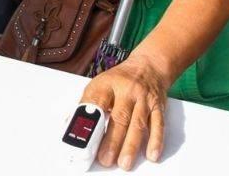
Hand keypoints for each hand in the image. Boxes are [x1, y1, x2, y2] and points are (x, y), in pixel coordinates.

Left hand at [80, 54, 169, 170]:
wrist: (148, 65)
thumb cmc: (120, 79)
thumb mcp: (100, 84)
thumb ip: (88, 103)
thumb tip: (70, 124)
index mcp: (107, 84)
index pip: (96, 103)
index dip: (90, 122)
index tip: (85, 140)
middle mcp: (126, 90)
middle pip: (119, 118)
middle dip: (112, 141)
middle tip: (105, 159)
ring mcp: (143, 98)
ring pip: (138, 123)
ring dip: (131, 145)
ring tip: (124, 162)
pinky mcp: (158, 106)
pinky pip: (158, 124)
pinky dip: (155, 140)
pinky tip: (151, 154)